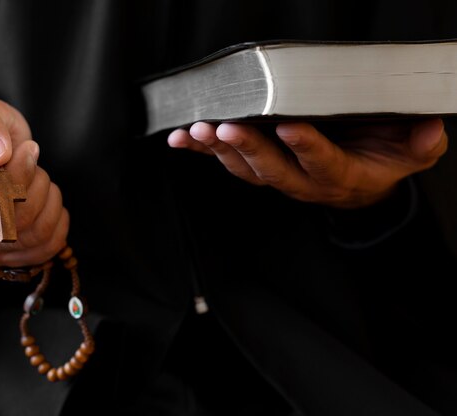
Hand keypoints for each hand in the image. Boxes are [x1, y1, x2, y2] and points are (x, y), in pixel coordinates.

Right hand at [0, 95, 68, 266]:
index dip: (16, 174)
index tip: (29, 148)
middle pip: (13, 219)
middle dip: (36, 182)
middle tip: (31, 157)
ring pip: (33, 234)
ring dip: (49, 199)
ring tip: (38, 177)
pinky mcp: (7, 254)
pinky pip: (46, 247)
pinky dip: (58, 220)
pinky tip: (47, 200)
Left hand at [167, 118, 447, 208]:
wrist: (355, 187)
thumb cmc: (379, 163)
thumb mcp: (409, 155)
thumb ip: (419, 146)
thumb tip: (428, 130)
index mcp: (338, 177)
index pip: (321, 162)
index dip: (306, 146)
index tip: (289, 126)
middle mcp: (301, 182)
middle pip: (272, 169)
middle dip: (248, 149)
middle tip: (226, 129)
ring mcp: (276, 177)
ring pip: (243, 169)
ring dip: (218, 150)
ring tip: (197, 130)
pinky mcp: (258, 168)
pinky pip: (226, 162)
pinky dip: (202, 151)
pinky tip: (181, 139)